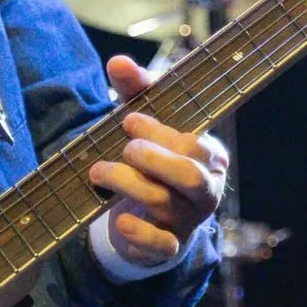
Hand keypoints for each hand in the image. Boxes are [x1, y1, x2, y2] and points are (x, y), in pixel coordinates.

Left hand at [87, 53, 228, 266]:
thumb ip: (136, 89)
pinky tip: (120, 221)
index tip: (127, 121)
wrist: (146, 211)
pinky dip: (140, 234)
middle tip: (124, 148)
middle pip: (190, 177)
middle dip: (154, 160)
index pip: (193, 144)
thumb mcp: (145, 120)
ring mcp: (188, 220)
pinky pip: (162, 244)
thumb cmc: (152, 156)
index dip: (160, 132)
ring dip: (129, 185)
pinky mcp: (168, 245)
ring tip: (98, 171)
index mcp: (209, 156)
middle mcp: (206, 189)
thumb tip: (118, 62)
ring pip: (167, 204)